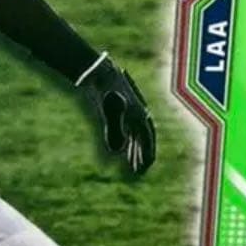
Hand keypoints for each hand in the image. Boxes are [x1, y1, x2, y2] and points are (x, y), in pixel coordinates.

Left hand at [79, 56, 156, 175]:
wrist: (99, 73)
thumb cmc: (105, 91)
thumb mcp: (109, 110)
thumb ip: (114, 130)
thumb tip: (115, 151)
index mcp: (140, 115)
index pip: (147, 140)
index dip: (147, 154)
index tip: (145, 168)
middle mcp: (139, 115)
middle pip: (144, 140)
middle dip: (142, 156)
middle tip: (139, 172)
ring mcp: (131, 113)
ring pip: (136, 136)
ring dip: (136, 151)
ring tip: (134, 167)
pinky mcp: (122, 111)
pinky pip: (129, 130)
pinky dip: (128, 142)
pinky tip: (123, 151)